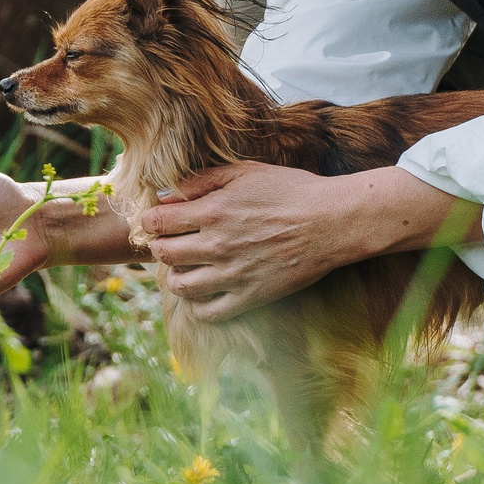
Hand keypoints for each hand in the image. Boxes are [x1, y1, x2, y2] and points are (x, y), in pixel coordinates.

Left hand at [136, 163, 473, 323]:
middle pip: (163, 254)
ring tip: (186, 267)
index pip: (156, 222)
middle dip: (160, 246)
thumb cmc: (290, 190)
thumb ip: (202, 180)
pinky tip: (207, 289)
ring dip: (176, 276)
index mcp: (212, 211)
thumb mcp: (244, 171)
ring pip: (180, 286)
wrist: (332, 221)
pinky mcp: (250, 297)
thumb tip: (168, 194)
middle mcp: (217, 245)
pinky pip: (208, 312)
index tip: (158, 220)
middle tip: (171, 242)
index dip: (150, 220)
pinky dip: (199, 304)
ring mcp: (233, 274)